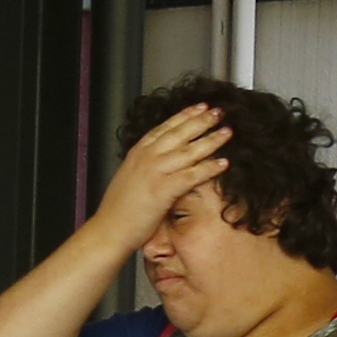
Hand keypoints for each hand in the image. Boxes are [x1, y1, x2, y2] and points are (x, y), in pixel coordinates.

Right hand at [96, 102, 233, 252]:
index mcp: (138, 153)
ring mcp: (154, 172)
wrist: (109, 230)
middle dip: (201, 121)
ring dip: (211, 140)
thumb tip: (164, 161)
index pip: (165, 127)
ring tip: (227, 132)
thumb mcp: (130, 178)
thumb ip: (146, 165)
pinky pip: (192, 175)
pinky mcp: (163, 189)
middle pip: (179, 133)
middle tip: (220, 112)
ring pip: (189, 151)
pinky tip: (224, 163)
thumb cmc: (118, 210)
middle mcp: (146, 157)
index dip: (184, 116)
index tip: (200, 106)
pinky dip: (209, 168)